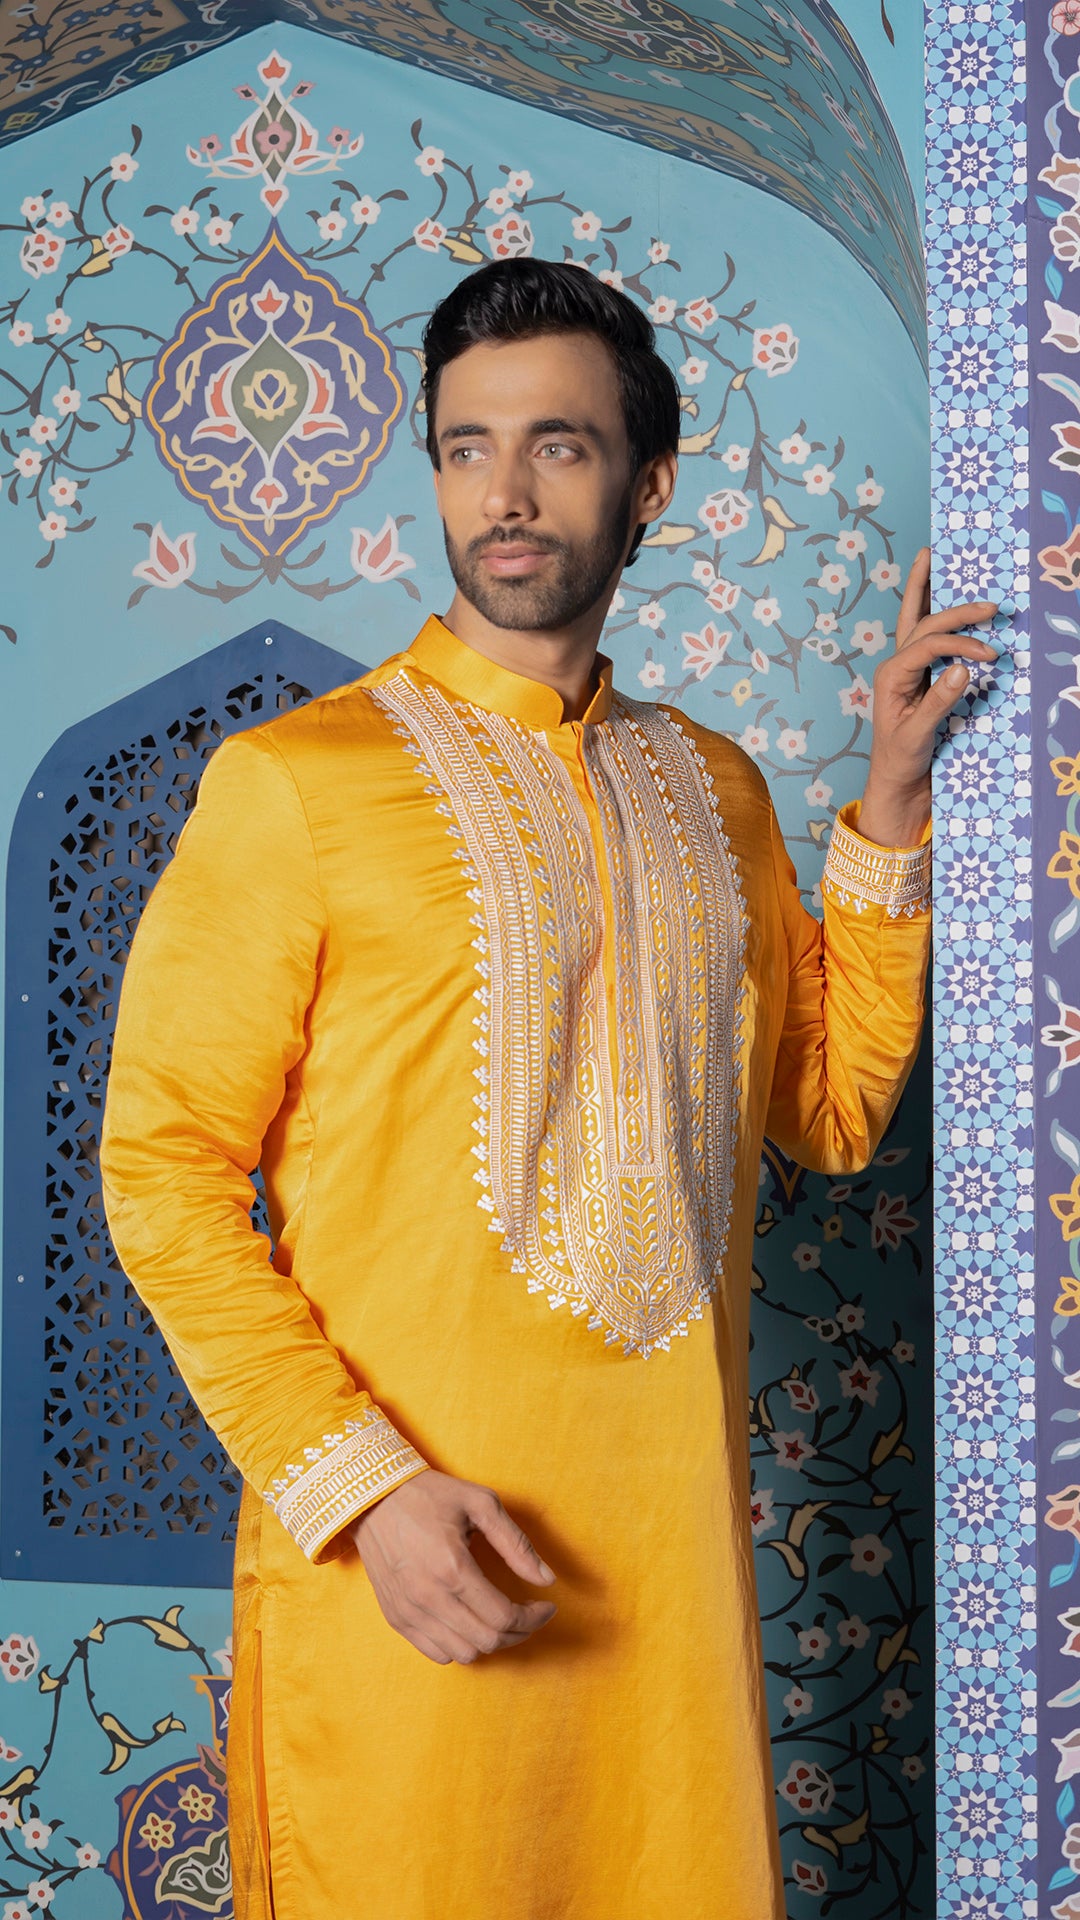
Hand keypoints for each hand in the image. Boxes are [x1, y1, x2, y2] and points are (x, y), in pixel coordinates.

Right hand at [351, 1470, 556, 1664]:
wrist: (372, 1498)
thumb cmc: (429, 1495)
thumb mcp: (480, 1503)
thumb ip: (516, 1543)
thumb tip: (546, 1579)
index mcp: (453, 1567)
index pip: (504, 1617)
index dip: (534, 1618)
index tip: (547, 1606)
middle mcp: (429, 1597)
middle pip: (487, 1641)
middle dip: (518, 1632)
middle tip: (529, 1615)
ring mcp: (409, 1611)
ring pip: (463, 1654)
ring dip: (489, 1642)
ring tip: (499, 1619)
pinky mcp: (396, 1617)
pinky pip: (437, 1653)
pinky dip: (460, 1645)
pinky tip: (469, 1621)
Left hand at [858, 547, 998, 846]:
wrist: (896, 782)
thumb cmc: (900, 760)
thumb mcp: (918, 735)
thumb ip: (938, 702)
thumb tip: (964, 668)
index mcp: (892, 675)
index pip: (928, 645)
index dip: (960, 644)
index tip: (989, 655)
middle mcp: (896, 665)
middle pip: (923, 623)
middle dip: (954, 608)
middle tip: (989, 602)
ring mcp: (906, 667)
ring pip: (917, 619)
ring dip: (928, 589)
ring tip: (933, 557)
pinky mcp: (919, 675)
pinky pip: (928, 636)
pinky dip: (937, 612)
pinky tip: (944, 594)